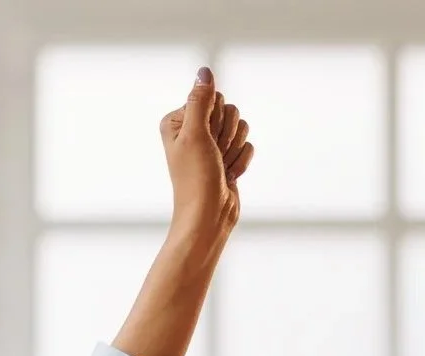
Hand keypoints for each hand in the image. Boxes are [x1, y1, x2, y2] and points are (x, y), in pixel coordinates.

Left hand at [159, 67, 254, 241]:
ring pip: (240, 125)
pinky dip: (241, 160)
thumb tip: (204, 70)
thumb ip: (200, 100)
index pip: (213, 96)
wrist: (208, 217)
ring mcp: (211, 144)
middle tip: (213, 156)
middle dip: (226, 133)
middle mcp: (192, 129)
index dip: (215, 118)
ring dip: (234, 148)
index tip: (204, 142)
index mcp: (177, 121)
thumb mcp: (195, 135)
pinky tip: (228, 176)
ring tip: (219, 167)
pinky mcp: (227, 156)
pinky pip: (247, 143)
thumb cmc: (196, 179)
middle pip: (228, 108)